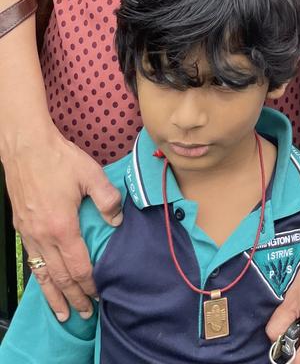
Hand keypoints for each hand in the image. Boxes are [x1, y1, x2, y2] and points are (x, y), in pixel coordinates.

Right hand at [5, 128, 122, 320]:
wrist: (26, 148)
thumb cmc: (59, 159)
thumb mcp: (91, 174)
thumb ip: (107, 199)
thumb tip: (116, 221)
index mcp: (62, 227)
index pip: (79, 266)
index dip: (91, 283)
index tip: (100, 294)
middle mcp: (43, 237)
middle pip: (61, 277)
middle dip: (74, 298)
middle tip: (86, 313)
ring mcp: (29, 235)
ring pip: (43, 275)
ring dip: (54, 296)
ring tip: (63, 314)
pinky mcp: (21, 229)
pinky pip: (32, 262)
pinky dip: (40, 279)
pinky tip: (46, 284)